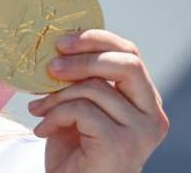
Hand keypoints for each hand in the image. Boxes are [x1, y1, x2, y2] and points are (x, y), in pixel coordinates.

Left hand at [27, 30, 168, 172]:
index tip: (62, 41)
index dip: (97, 40)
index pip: (130, 54)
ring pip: (94, 87)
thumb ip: (83, 82)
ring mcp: (140, 131)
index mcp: (145, 101)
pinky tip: (44, 130)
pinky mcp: (120, 143)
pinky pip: (80, 109)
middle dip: (83, 58)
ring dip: (56, 96)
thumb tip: (59, 49)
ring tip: (39, 110)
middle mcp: (152, 115)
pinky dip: (54, 116)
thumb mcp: (82, 107)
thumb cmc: (77, 151)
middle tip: (51, 66)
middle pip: (126, 63)